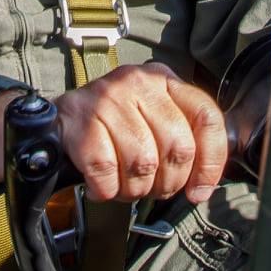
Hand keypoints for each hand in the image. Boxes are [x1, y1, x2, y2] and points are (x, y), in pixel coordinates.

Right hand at [57, 62, 226, 204]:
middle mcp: (139, 83)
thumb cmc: (114, 125)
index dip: (211, 161)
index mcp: (164, 80)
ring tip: (125, 186)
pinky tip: (102, 184)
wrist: (59, 120)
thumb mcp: (153, 117)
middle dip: (169, 182)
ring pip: (143, 164)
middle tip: (155, 189)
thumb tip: (202, 186)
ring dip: (136, 189)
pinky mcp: (82, 123)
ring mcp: (109, 100)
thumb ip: (184, 138)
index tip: (199, 190)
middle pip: (178, 146)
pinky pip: (107, 173)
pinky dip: (107, 189)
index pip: (206, 117)